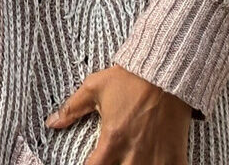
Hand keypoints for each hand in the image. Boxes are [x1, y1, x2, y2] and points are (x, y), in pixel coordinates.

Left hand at [46, 65, 190, 164]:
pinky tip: (154, 163)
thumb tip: (51, 123)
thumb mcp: (94, 88)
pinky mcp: (176, 157)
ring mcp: (156, 158)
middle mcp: (134, 153)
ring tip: (130, 162)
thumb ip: (72, 109)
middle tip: (112, 160)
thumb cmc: (129, 79)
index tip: (90, 163)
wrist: (165, 73)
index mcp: (112, 140)